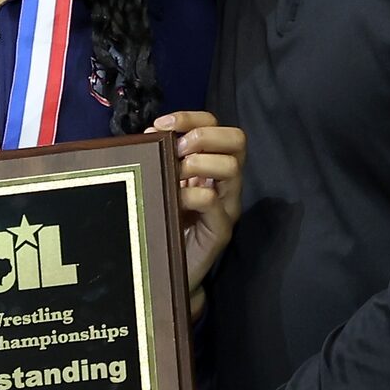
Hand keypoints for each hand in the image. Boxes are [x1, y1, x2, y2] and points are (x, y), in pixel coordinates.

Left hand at [150, 111, 245, 305]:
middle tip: (176, 151)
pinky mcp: (220, 230)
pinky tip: (173, 199)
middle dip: (203, 135)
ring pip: (231, 167)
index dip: (190, 117)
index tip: (161, 126)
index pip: (215, 124)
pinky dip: (190, 194)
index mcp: (211, 165)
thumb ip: (159, 157)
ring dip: (198, 162)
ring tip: (174, 175)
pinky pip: (212, 201)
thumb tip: (152, 133)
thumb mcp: (159, 182)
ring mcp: (226, 206)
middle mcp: (225, 182)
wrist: (163, 272)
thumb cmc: (160, 223)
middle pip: (237, 139)